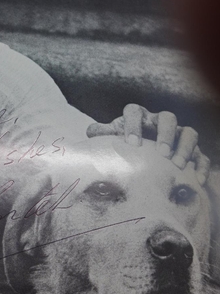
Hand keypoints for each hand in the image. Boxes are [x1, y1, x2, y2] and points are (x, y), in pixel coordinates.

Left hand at [86, 103, 209, 184]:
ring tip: (177, 165)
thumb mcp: (113, 138)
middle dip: (165, 135)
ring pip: (189, 133)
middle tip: (161, 153)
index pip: (135, 112)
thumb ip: (103, 134)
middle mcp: (160, 122)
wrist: (144, 155)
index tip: (131, 143)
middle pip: (168, 118)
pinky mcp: (192, 150)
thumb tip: (91, 132)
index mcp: (138, 117)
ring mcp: (178, 135)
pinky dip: (201, 167)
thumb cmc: (126, 144)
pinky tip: (197, 181)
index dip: (133, 125)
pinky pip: (202, 155)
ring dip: (185, 148)